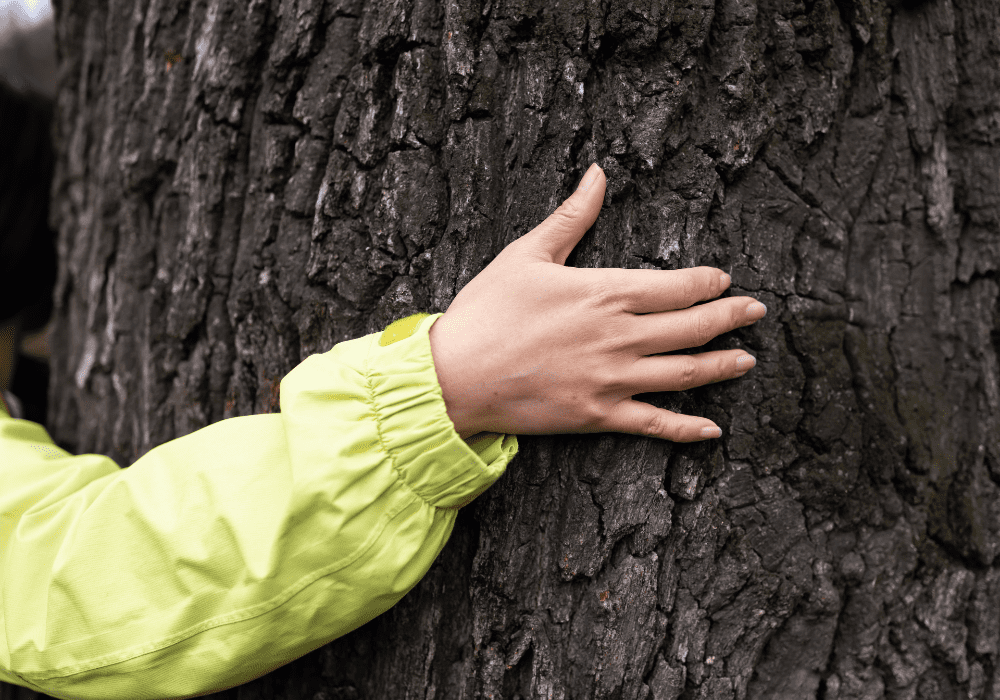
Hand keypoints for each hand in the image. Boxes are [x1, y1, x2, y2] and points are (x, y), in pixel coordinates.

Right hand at [428, 163, 765, 441]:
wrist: (455, 375)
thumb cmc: (487, 311)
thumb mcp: (527, 253)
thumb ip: (571, 216)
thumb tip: (598, 174)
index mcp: (605, 292)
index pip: (677, 286)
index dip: (709, 283)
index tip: (725, 280)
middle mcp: (620, 337)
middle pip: (693, 328)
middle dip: (731, 318)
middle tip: (756, 312)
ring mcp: (612, 380)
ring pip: (685, 374)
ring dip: (722, 366)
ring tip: (747, 361)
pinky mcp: (597, 416)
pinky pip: (654, 424)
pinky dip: (687, 428)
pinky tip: (712, 429)